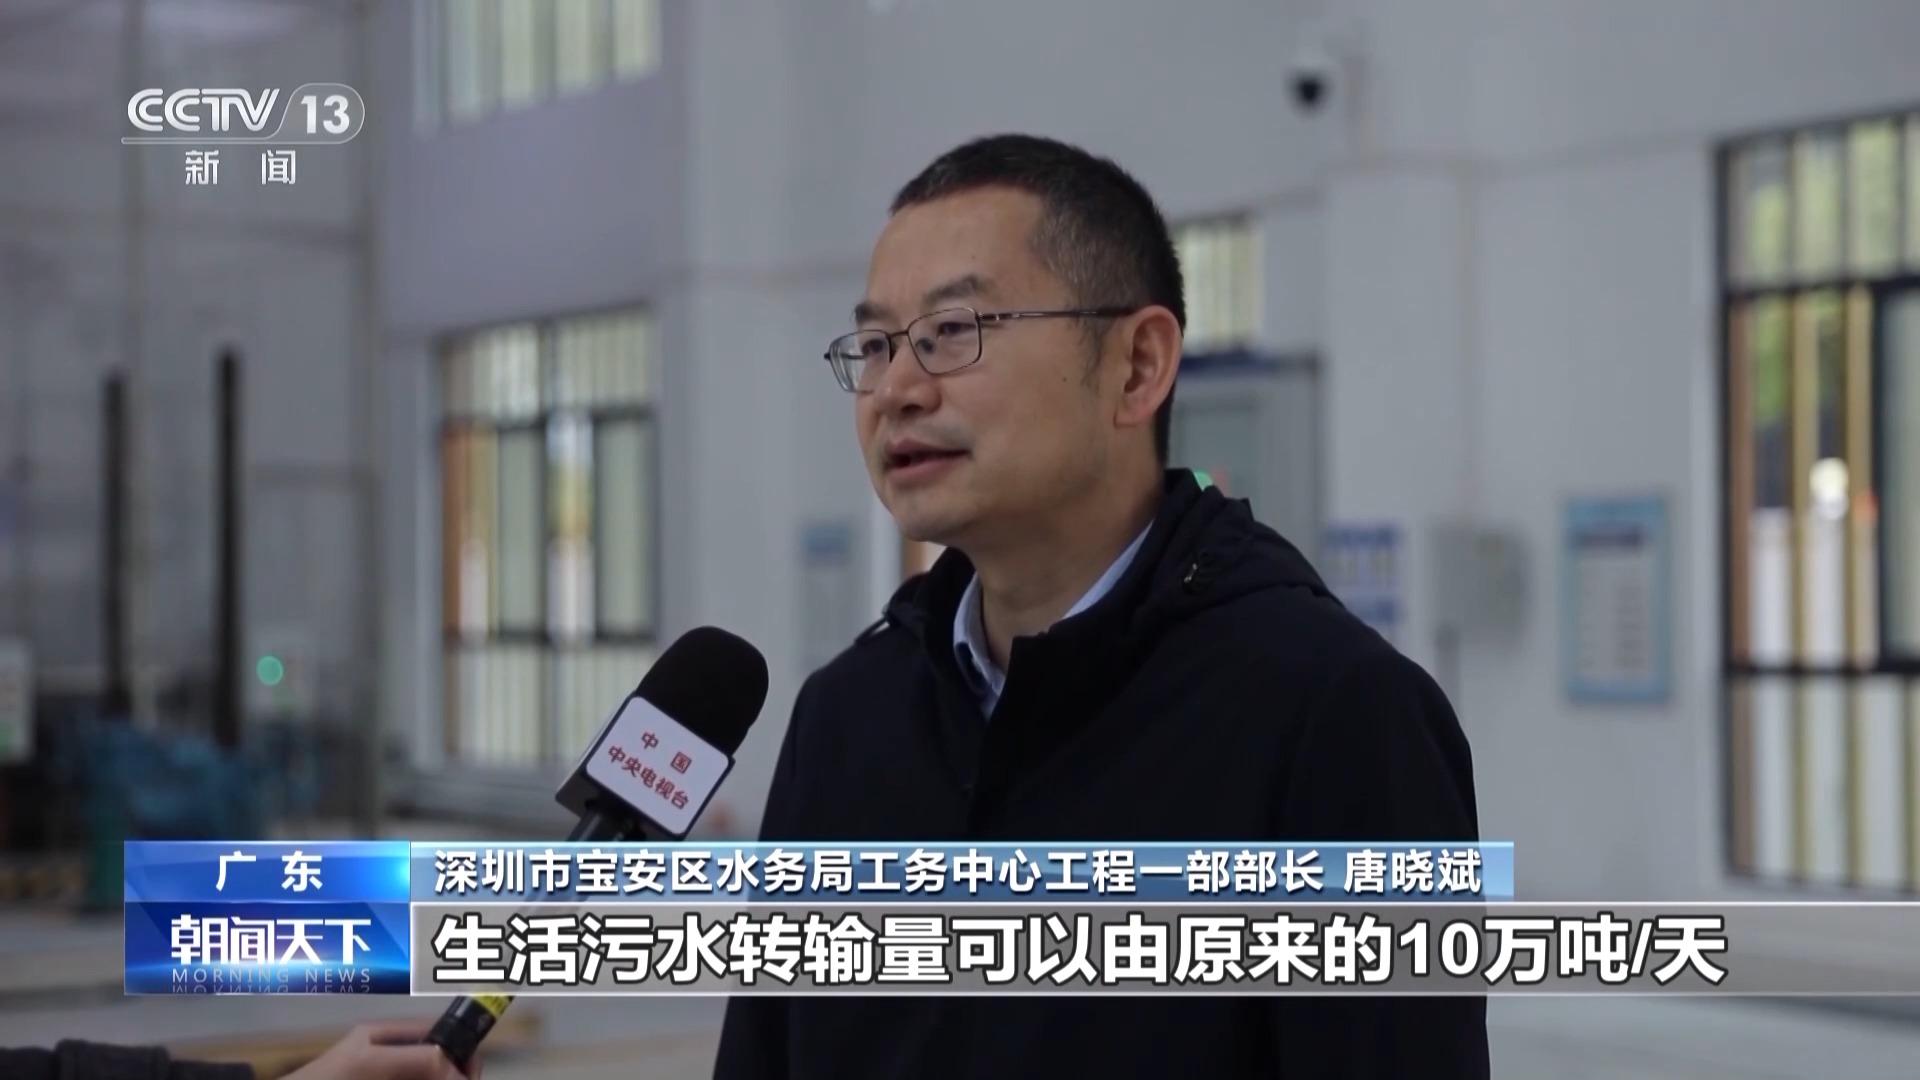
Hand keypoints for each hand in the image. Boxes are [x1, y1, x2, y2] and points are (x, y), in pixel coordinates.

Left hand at [281, 1020, 480, 1079]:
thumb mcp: (371, 1063)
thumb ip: (416, 1060)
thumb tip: (459, 1072)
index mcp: (384, 1038)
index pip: (434, 1035)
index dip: (458, 1049)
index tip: (472, 1073)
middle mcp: (387, 1061)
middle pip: (434, 1064)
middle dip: (452, 1074)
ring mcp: (384, 1079)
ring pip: (425, 1078)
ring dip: (442, 1079)